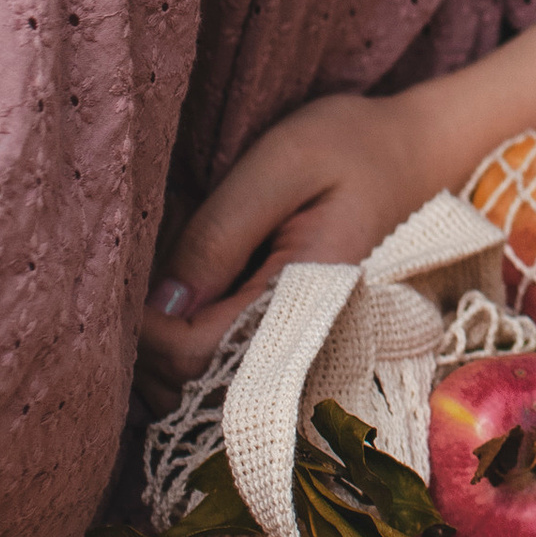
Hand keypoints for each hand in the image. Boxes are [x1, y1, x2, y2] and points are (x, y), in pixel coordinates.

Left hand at [136, 83, 453, 402]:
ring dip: (160, 356)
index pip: (199, 355)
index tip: (120, 285)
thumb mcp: (284, 160)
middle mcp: (307, 339)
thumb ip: (222, 230)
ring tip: (154, 293)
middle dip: (144, 351)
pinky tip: (180, 304)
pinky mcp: (291, 341)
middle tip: (129, 287)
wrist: (415, 155)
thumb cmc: (351, 144)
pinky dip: (184, 352)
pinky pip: (223, 374)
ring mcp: (301, 347)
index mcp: (309, 297)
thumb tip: (163, 302)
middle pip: (194, 389)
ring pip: (203, 392)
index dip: (145, 332)